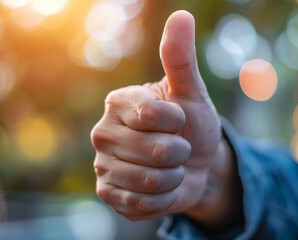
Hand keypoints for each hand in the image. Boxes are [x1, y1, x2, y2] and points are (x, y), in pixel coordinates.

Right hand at [91, 10, 229, 220]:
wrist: (195, 165)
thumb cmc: (191, 125)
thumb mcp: (190, 92)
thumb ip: (181, 58)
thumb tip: (181, 16)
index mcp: (118, 103)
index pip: (155, 116)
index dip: (180, 122)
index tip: (179, 120)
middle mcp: (103, 132)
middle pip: (157, 152)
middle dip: (181, 152)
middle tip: (176, 147)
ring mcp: (103, 166)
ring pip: (151, 181)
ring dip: (174, 176)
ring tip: (170, 167)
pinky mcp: (109, 194)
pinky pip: (143, 204)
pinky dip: (164, 198)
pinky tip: (161, 186)